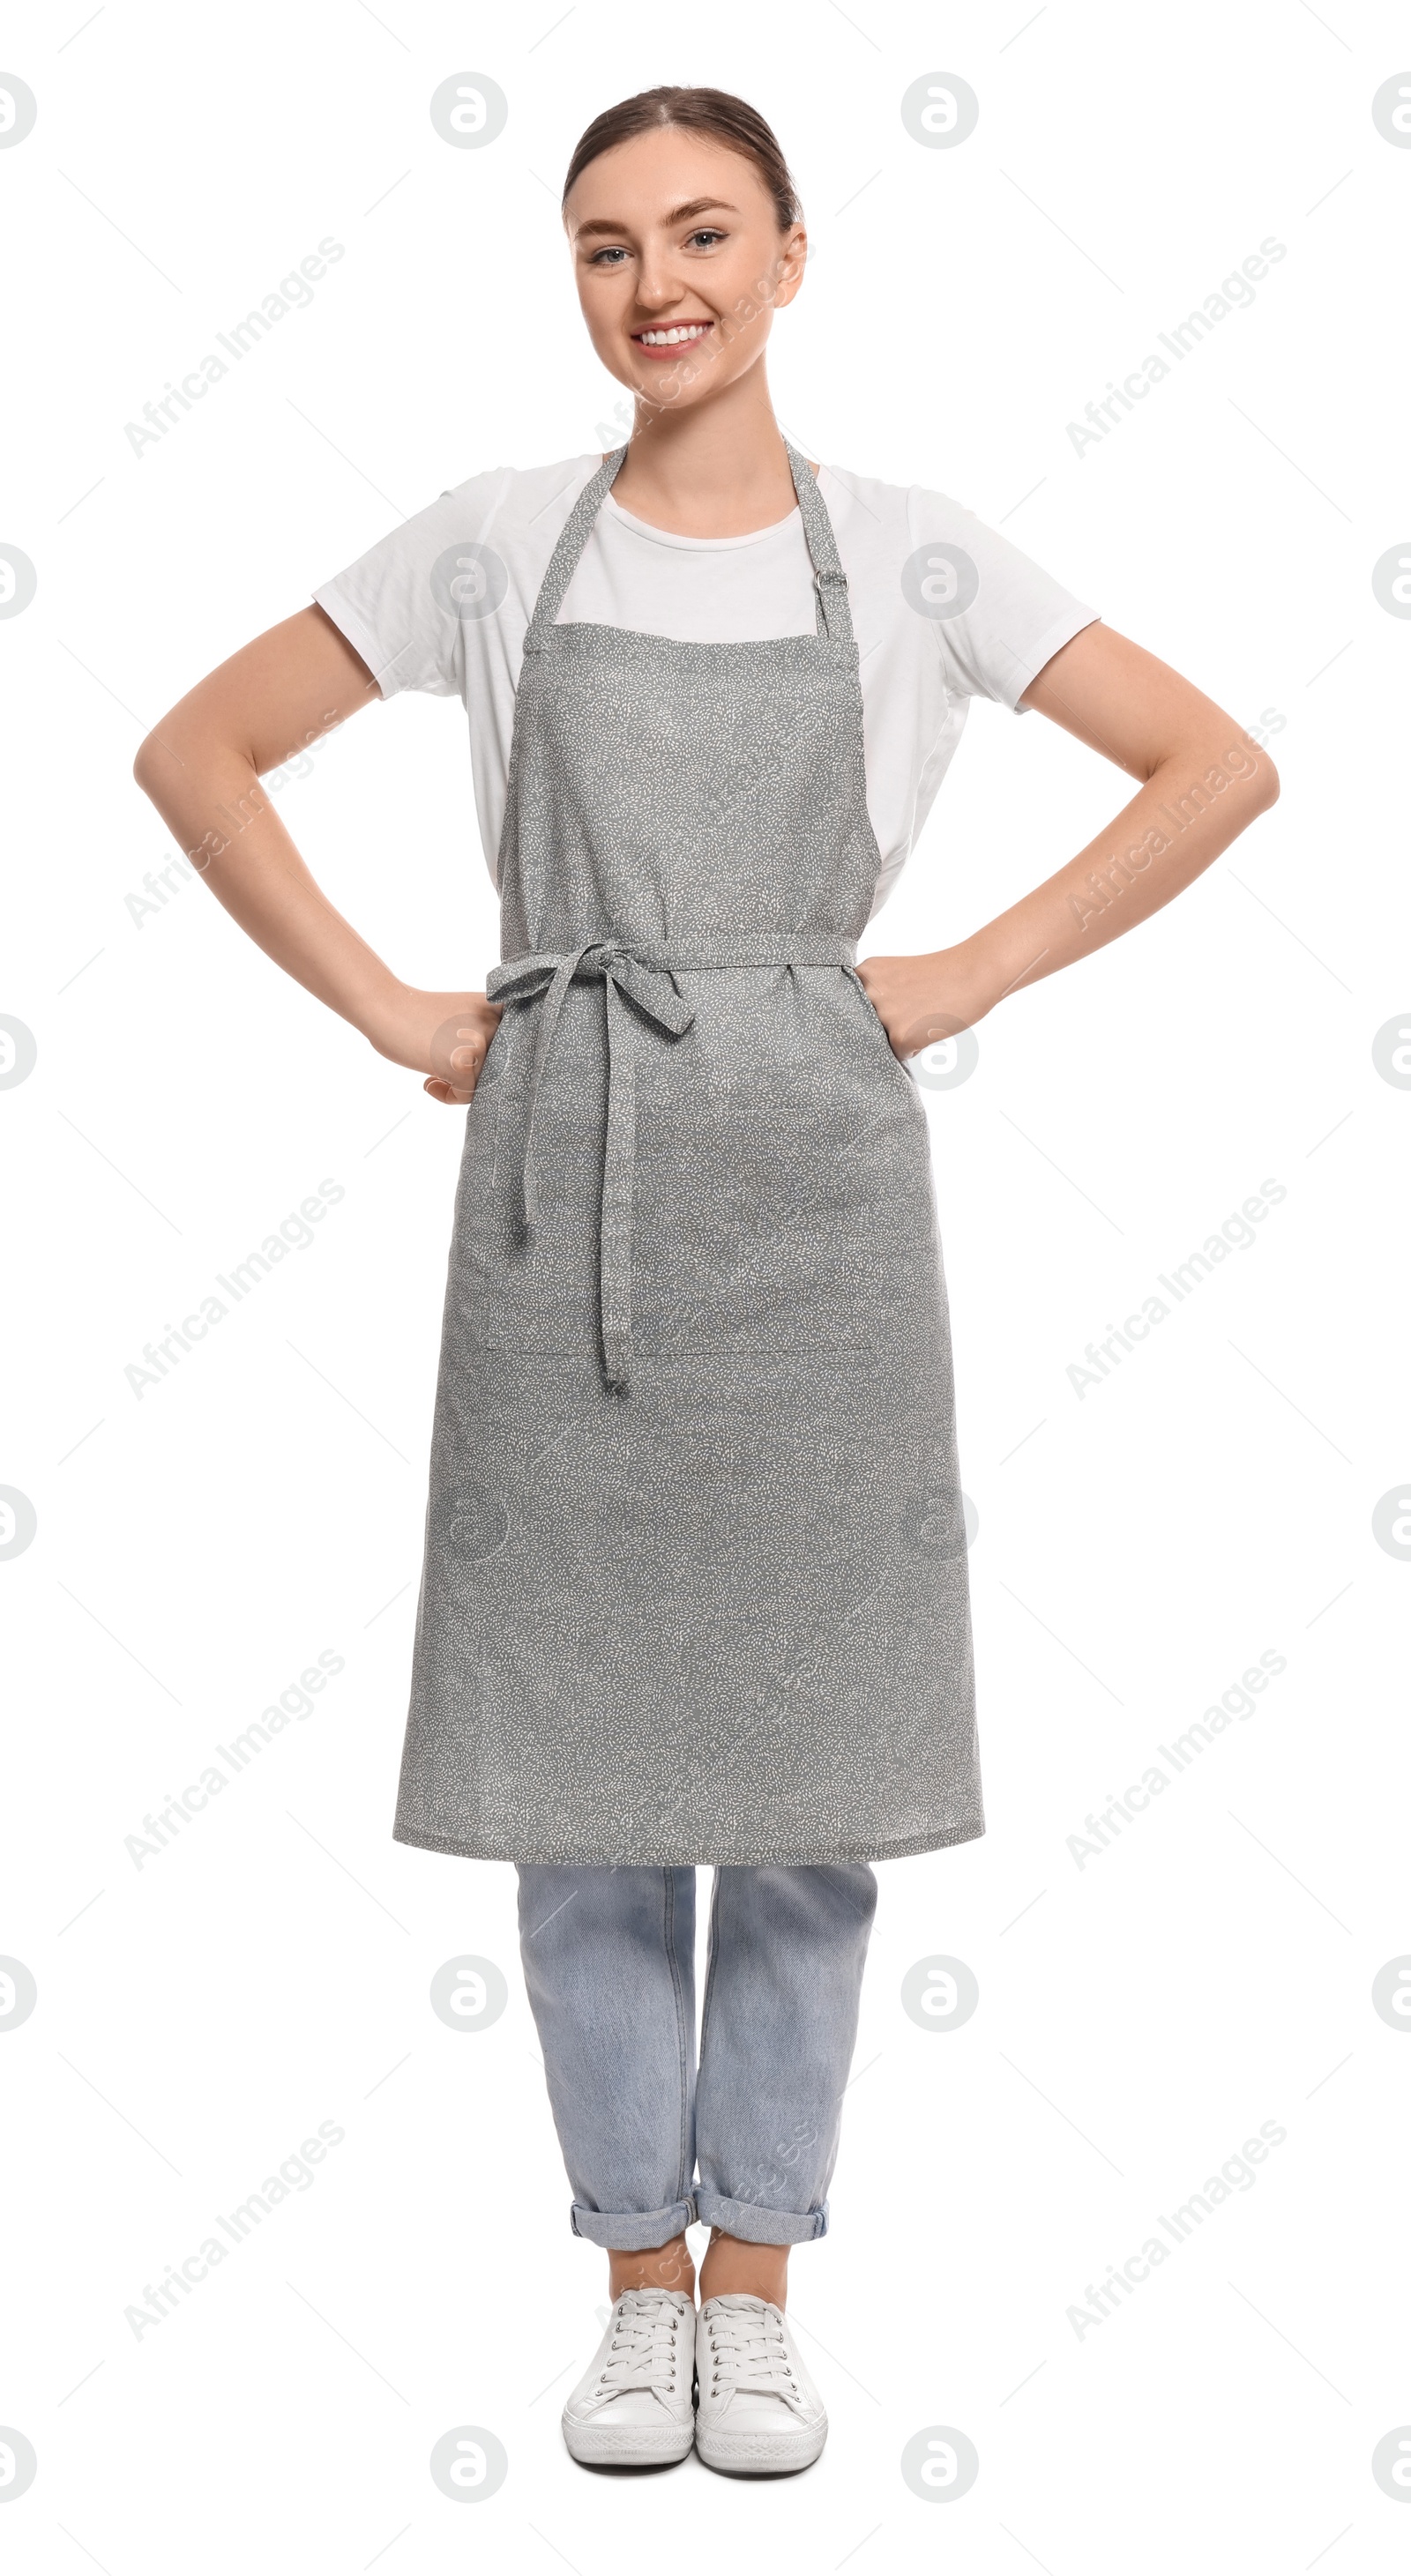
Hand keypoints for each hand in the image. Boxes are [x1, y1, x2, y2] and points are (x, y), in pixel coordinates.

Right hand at [367, 985, 503, 1105]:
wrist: (386, 1007)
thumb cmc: (417, 1015)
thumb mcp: (463, 1017)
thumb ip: (484, 1036)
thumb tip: (500, 1075)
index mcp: (497, 1010)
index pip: (511, 1051)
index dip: (487, 1062)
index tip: (460, 1060)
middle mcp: (495, 1024)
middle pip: (498, 1069)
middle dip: (471, 1076)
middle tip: (442, 1069)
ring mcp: (480, 1044)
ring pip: (484, 1083)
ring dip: (459, 1086)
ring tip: (434, 1075)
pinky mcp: (464, 1064)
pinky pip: (466, 1094)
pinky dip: (447, 1095)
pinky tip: (428, 1082)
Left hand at [854, 947, 992, 1059]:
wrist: (975, 973)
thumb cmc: (940, 976)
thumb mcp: (895, 975)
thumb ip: (873, 995)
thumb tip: (856, 1035)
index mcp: (865, 973)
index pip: (853, 1007)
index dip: (876, 1010)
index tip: (899, 1000)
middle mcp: (868, 993)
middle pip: (865, 1027)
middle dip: (885, 1026)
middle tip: (916, 1008)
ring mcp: (884, 1015)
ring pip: (881, 1042)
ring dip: (900, 1037)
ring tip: (924, 1016)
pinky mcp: (901, 1036)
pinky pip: (900, 1054)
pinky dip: (915, 1048)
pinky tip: (930, 1027)